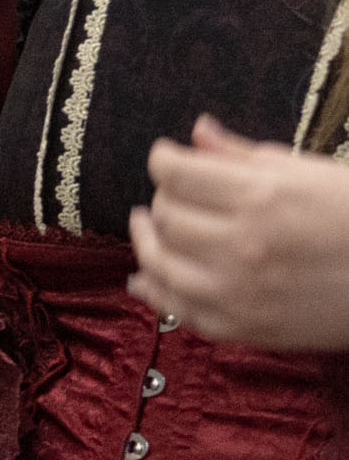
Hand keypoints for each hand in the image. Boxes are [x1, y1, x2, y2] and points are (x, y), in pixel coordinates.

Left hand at [129, 116, 348, 349]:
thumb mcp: (313, 172)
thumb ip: (245, 156)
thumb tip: (198, 132)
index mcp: (264, 197)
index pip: (178, 173)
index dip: (165, 159)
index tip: (166, 156)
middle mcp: (243, 245)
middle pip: (165, 215)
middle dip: (163, 197)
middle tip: (172, 192)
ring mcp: (238, 291)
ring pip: (158, 262)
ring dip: (147, 240)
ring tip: (147, 226)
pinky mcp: (240, 327)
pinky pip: (176, 308)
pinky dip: (154, 289)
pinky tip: (147, 276)